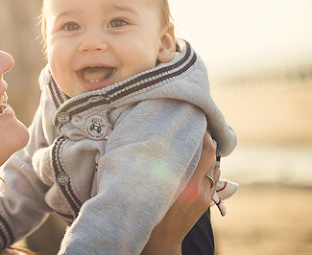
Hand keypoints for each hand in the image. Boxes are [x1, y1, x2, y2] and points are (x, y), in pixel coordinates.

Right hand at [141, 132, 218, 254]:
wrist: (161, 243)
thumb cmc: (149, 213)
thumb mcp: (152, 189)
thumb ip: (160, 168)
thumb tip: (162, 143)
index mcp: (189, 186)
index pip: (206, 152)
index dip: (205, 135)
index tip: (196, 122)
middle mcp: (202, 191)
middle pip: (213, 157)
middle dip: (207, 142)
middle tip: (197, 128)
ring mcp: (206, 198)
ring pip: (215, 168)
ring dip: (208, 155)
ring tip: (196, 143)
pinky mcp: (206, 203)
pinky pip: (212, 178)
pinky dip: (208, 167)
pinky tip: (196, 162)